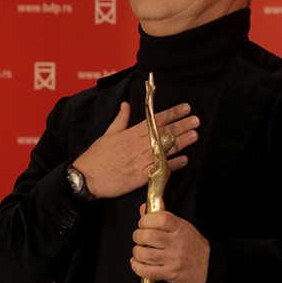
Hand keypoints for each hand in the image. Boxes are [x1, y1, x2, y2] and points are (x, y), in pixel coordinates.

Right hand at [73, 102, 198, 199]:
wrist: (86, 177)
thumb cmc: (96, 157)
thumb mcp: (108, 133)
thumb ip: (121, 119)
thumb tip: (126, 105)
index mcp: (130, 133)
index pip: (155, 119)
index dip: (172, 113)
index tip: (185, 108)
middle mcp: (137, 145)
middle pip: (163, 133)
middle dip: (181, 125)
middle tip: (196, 120)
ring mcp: (139, 161)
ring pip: (164, 149)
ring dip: (181, 142)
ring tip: (195, 135)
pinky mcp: (139, 177)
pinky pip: (159, 169)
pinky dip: (172, 165)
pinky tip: (184, 160)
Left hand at [130, 209, 209, 282]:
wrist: (210, 266)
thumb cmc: (194, 246)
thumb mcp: (182, 227)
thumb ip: (162, 218)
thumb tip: (144, 209)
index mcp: (180, 228)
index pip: (160, 219)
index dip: (146, 220)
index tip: (143, 224)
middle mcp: (177, 243)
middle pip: (148, 236)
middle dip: (138, 236)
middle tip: (140, 238)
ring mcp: (174, 259)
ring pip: (145, 254)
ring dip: (137, 252)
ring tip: (140, 251)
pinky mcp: (170, 274)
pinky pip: (147, 271)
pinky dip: (137, 267)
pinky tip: (138, 263)